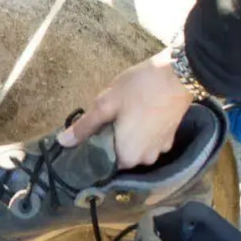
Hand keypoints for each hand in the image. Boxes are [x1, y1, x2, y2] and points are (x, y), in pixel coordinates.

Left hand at [57, 50, 194, 168]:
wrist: (178, 75)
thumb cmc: (138, 89)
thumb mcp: (105, 105)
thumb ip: (84, 127)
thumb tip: (62, 142)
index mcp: (127, 157)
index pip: (102, 165)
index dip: (92, 151)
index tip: (87, 136)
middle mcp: (145, 160)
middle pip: (119, 157)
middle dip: (109, 143)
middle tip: (103, 121)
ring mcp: (160, 150)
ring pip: (134, 149)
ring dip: (125, 138)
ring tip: (120, 116)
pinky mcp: (169, 138)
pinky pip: (148, 142)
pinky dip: (141, 133)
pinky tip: (137, 116)